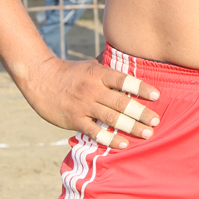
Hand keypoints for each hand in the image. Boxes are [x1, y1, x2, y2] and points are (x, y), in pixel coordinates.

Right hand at [23, 58, 160, 150]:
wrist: (41, 80)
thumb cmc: (71, 72)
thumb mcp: (91, 64)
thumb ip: (110, 64)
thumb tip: (132, 55)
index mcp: (98, 73)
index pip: (124, 80)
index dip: (141, 87)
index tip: (157, 95)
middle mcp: (92, 89)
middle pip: (121, 102)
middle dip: (141, 113)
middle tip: (156, 121)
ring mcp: (83, 105)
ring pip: (111, 118)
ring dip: (131, 127)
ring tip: (147, 133)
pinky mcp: (75, 120)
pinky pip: (95, 132)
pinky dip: (110, 139)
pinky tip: (123, 144)